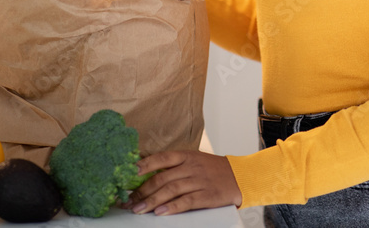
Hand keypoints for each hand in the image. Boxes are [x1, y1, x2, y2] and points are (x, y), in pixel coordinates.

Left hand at [125, 150, 241, 214]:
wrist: (240, 176)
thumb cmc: (213, 170)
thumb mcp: (195, 161)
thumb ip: (175, 167)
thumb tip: (148, 174)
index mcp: (187, 156)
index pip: (161, 158)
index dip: (144, 165)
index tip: (129, 173)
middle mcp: (192, 167)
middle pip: (162, 178)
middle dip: (143, 190)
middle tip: (129, 200)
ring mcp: (200, 181)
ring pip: (171, 190)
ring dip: (152, 201)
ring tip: (139, 209)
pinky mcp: (207, 195)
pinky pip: (187, 201)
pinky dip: (173, 207)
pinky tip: (161, 212)